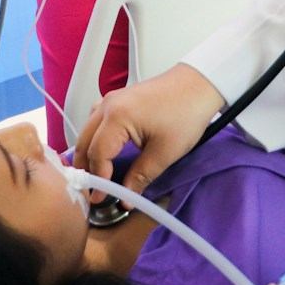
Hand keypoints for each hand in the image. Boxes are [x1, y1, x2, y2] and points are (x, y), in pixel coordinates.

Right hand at [74, 64, 224, 199]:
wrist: (199, 85)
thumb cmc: (186, 113)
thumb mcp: (164, 152)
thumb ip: (140, 177)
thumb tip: (125, 198)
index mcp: (116, 116)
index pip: (97, 154)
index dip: (97, 179)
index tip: (100, 199)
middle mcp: (107, 105)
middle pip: (85, 142)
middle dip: (86, 168)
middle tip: (92, 191)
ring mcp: (111, 99)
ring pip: (87, 130)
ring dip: (88, 152)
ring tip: (96, 175)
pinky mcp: (118, 99)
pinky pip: (96, 120)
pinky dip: (94, 138)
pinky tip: (103, 150)